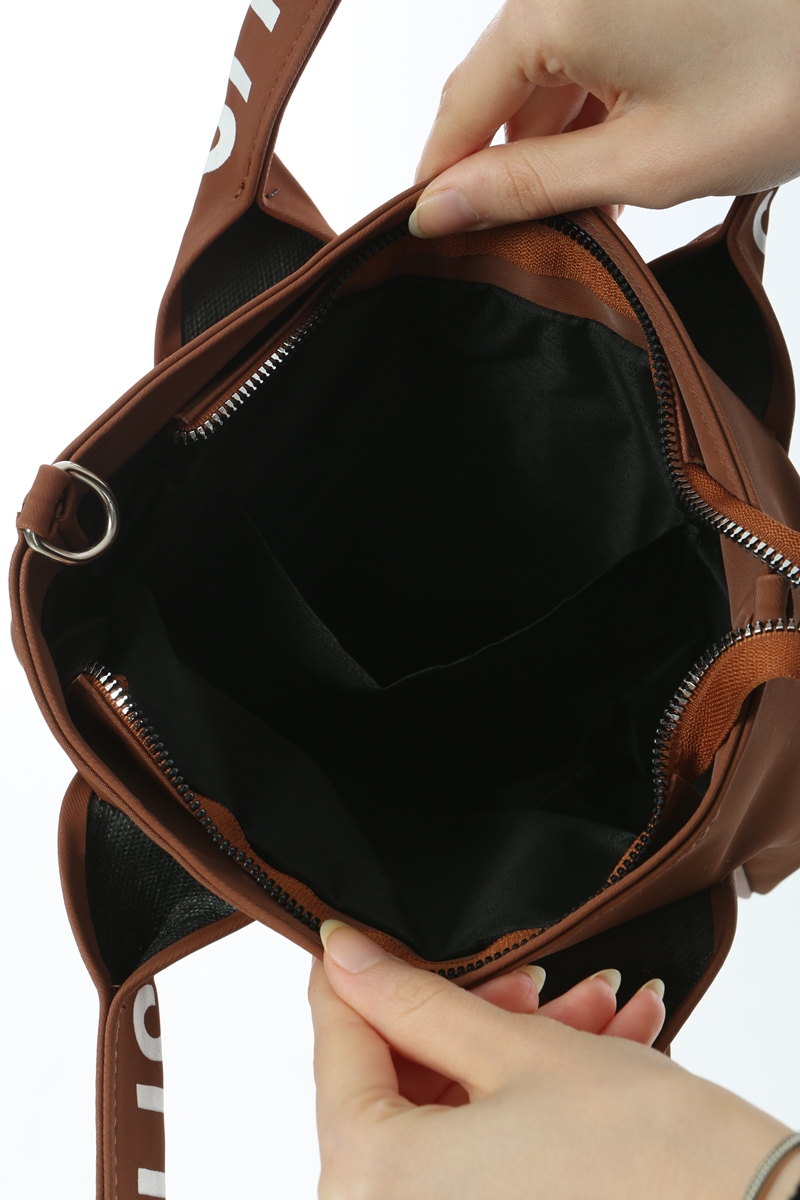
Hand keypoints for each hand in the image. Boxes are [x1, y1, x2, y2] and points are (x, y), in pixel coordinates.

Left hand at [309, 922, 796, 1199]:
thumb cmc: (649, 1160)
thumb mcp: (517, 1050)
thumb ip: (414, 1000)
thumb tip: (344, 956)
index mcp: (373, 1180)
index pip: (337, 1041)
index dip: (359, 971)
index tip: (371, 932)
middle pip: (405, 1077)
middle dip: (477, 1014)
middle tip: (532, 979)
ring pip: (458, 1110)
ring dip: (524, 1050)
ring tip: (595, 1011)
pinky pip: (490, 1152)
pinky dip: (537, 1101)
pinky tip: (605, 1049)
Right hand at [409, 0, 799, 237]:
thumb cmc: (782, 86)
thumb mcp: (641, 163)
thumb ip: (528, 187)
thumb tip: (440, 209)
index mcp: (556, 5)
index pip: (460, 104)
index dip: (442, 176)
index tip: (432, 232)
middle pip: (500, 85)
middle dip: (505, 163)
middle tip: (523, 237)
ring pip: (546, 71)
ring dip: (554, 143)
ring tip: (590, 209)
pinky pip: (589, 48)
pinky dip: (592, 110)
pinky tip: (617, 164)